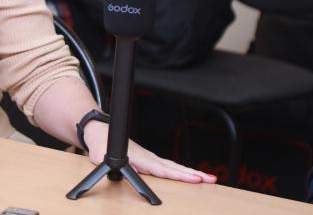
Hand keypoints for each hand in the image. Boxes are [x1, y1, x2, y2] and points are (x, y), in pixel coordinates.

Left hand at [82, 120, 215, 183]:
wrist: (100, 133)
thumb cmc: (101, 145)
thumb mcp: (100, 157)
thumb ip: (107, 165)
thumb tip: (114, 170)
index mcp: (139, 158)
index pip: (162, 169)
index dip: (178, 175)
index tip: (194, 178)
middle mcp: (148, 158)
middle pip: (174, 167)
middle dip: (194, 174)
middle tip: (211, 179)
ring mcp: (150, 158)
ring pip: (174, 167)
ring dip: (192, 173)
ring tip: (210, 178)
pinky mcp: (149, 160)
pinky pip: (169, 167)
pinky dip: (182, 171)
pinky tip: (192, 176)